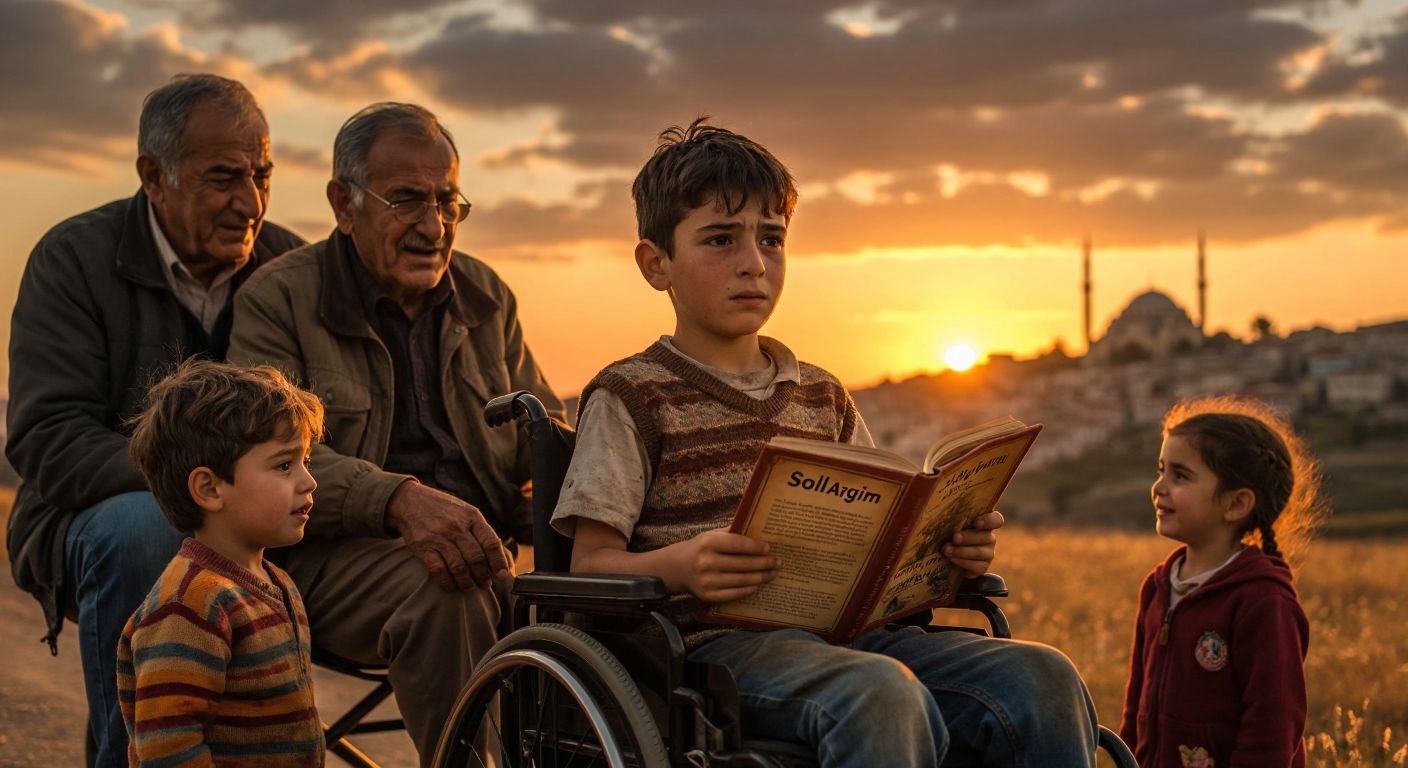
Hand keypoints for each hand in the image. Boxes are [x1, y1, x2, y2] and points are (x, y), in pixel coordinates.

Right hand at [385, 481, 510, 590]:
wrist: (411, 501)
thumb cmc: (444, 510)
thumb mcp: (466, 512)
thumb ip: (481, 531)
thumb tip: (500, 557)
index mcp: (472, 517)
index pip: (491, 542)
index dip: (499, 562)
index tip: (503, 576)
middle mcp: (457, 526)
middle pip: (476, 558)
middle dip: (483, 576)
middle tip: (485, 584)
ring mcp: (439, 536)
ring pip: (458, 567)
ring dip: (466, 582)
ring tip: (469, 587)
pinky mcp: (423, 546)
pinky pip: (438, 570)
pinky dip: (446, 582)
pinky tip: (451, 587)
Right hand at [673, 528, 778, 603]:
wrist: (676, 568)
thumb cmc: (700, 548)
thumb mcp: (710, 535)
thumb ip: (731, 533)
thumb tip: (758, 532)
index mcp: (708, 544)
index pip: (738, 544)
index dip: (755, 547)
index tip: (769, 548)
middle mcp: (707, 562)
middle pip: (744, 564)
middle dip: (764, 563)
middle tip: (778, 562)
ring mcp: (707, 581)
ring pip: (742, 580)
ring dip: (761, 577)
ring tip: (773, 573)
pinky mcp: (708, 596)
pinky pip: (735, 594)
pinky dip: (749, 589)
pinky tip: (758, 585)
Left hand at [944, 509, 1003, 577]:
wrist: (949, 559)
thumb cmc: (950, 535)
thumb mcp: (952, 526)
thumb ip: (953, 520)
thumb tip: (940, 514)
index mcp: (985, 523)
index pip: (996, 520)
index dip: (989, 520)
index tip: (976, 523)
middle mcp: (989, 537)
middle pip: (986, 537)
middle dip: (968, 537)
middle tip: (955, 537)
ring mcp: (988, 553)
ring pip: (979, 552)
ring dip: (961, 551)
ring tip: (947, 550)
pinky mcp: (983, 567)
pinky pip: (976, 566)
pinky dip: (962, 562)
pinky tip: (952, 559)